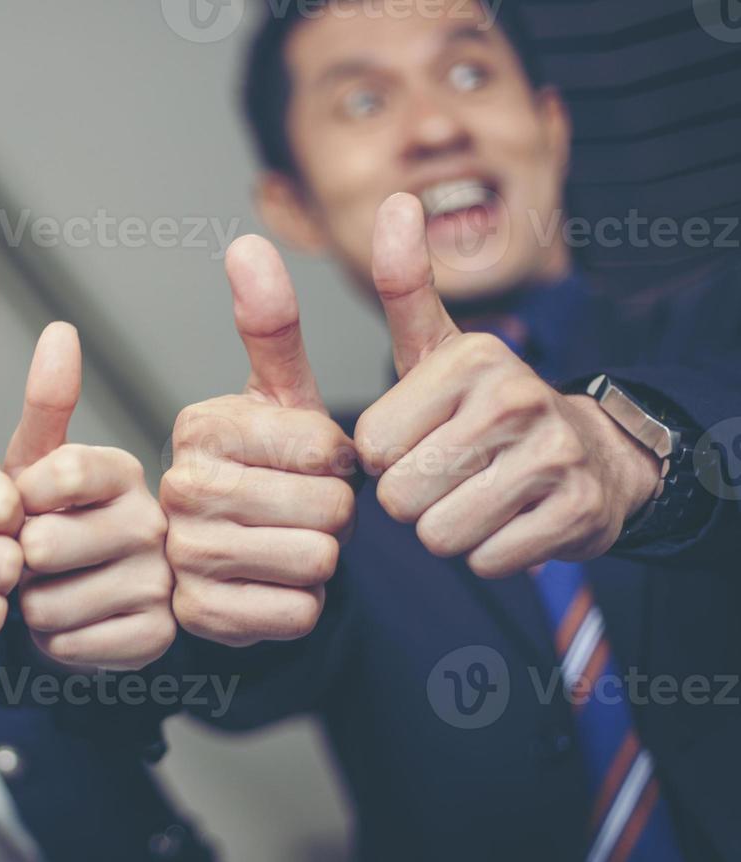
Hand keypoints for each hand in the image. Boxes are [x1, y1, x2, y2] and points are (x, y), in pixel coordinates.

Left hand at [9, 323, 174, 669]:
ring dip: (27, 606)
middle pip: (47, 545)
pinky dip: (51, 642)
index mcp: (116, 467)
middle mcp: (150, 518)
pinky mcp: (155, 634)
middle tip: (26, 559)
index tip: (21, 503)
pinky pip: (69, 645)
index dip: (22, 497)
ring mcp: (159, 578)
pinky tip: (65, 624)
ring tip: (44, 592)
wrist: (55, 604)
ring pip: (51, 604)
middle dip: (13, 559)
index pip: (61, 472)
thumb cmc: (20, 525)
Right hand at [161, 236, 356, 646]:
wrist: (232, 561)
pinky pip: (300, 612)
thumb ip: (269, 323)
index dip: (340, 461)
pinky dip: (302, 604)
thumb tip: (247, 242)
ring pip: (317, 561)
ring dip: (321, 559)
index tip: (310, 464)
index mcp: (200, 428)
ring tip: (288, 544)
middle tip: (302, 510)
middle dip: (335, 514)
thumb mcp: (279, 397)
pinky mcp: (199, 618)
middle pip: (327, 508)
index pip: (325, 447)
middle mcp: (178, 488)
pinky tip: (272, 586)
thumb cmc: (269, 470)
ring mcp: (183, 556)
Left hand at [354, 193, 660, 577]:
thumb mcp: (437, 348)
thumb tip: (394, 201)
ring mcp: (553, 456)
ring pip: (441, 534)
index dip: (384, 459)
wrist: (589, 456)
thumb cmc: (482, 407)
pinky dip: (487, 553)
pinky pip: (486, 560)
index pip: (372, 448)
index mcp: (471, 359)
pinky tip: (508, 521)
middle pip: (402, 496)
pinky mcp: (575, 512)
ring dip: (447, 529)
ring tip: (475, 496)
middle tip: (447, 475)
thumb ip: (402, 285)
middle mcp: (516, 398)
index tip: (417, 439)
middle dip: (413, 499)